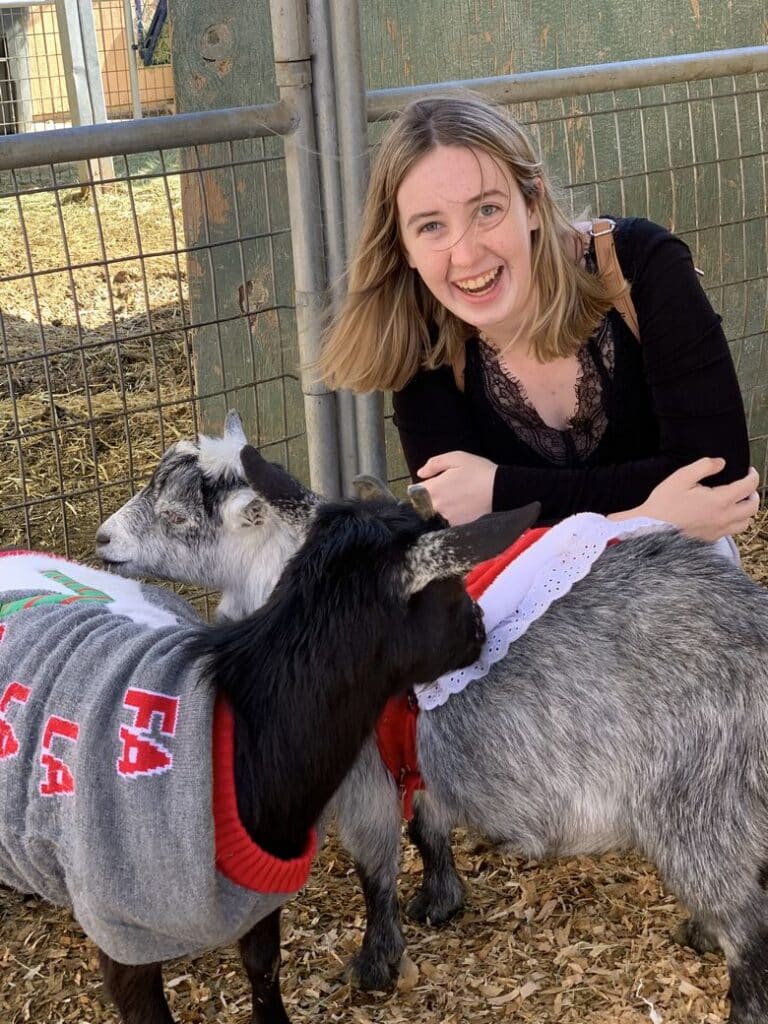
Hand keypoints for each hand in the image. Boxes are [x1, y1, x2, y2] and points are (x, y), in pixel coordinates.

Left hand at [416, 451, 497, 524]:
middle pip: (423, 503)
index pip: (414, 491)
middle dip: (431, 496)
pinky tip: (463, 505)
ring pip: (435, 512)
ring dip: (441, 506)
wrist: (501, 490)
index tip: (431, 483)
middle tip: (448, 489)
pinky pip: (447, 520)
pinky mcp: (457, 524)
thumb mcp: (456, 458)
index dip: (422, 486)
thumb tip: (420, 473)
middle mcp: (437, 505)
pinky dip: (451, 514)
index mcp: (434, 488)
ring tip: (458, 497)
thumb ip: (434, 464)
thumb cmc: (479, 471)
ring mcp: (447, 517)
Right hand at [631, 458, 759, 541]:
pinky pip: (731, 532)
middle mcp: (723, 518)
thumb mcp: (681, 477)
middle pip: (752, 507)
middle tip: (747, 487)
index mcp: (720, 500)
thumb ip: (704, 466)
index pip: (748, 486)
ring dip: (746, 511)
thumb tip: (721, 462)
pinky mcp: (710, 539)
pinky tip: (723, 515)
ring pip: (745, 523)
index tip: (749, 470)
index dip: (753, 475)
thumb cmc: (664, 503)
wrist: (650, 529)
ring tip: (738, 502)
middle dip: (754, 494)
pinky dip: (734, 522)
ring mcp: (718, 531)